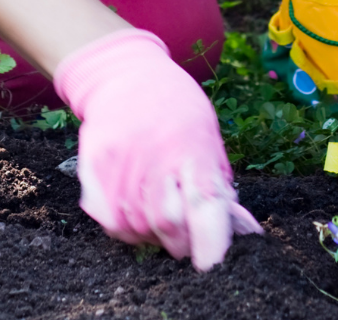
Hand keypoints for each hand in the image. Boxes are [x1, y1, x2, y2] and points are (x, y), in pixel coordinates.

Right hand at [54, 28, 262, 268]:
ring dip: (153, 236)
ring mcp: (119, 162)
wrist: (125, 74)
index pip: (204, 205)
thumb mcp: (208, 137)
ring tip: (160, 221)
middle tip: (186, 240)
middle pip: (167, 222)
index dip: (210, 242)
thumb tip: (245, 232)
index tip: (212, 264)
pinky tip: (136, 215)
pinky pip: (109, 220)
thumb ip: (219, 186)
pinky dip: (125, 230)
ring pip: (136, 226)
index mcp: (190, 148)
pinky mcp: (92, 167)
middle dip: (181, 243)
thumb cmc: (177, 108)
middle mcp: (153, 155)